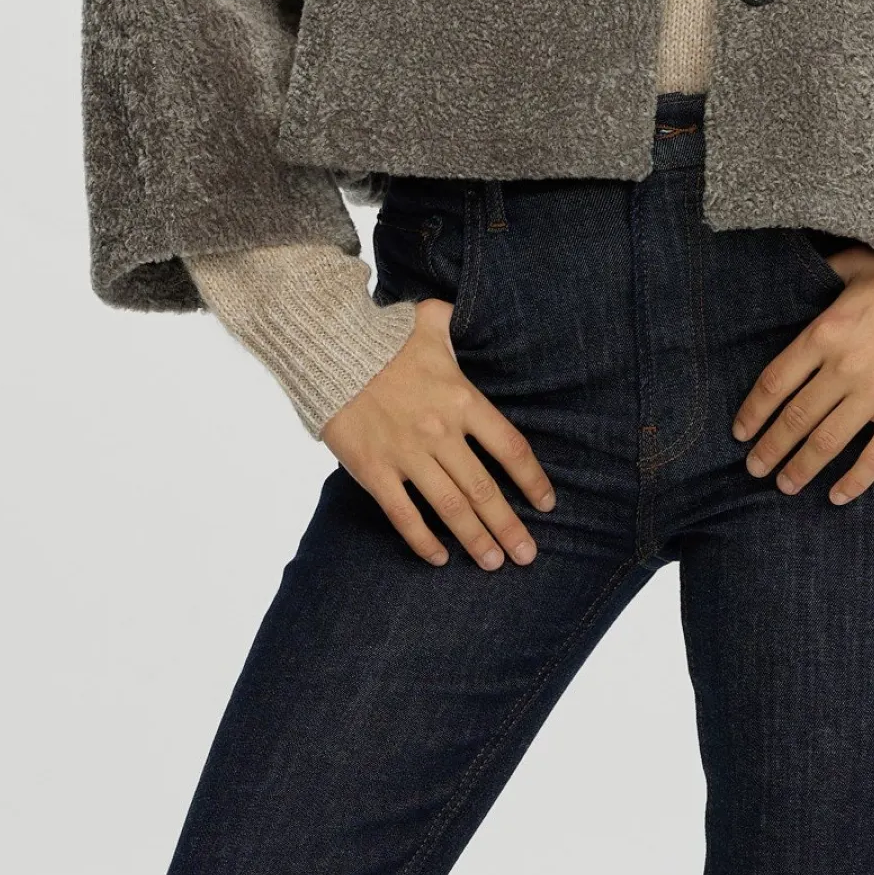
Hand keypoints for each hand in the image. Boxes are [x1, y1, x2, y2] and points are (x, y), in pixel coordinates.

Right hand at [321, 297, 555, 566]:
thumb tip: (466, 312)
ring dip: (475, 539)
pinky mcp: (373, 470)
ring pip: (450, 507)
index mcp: (462, 399)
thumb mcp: (429, 321)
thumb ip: (454, 323)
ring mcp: (406, 454)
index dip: (532, 480)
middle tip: (527, 555)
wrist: (327, 349)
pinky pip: (403, 515)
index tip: (546, 504)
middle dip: (509, 526)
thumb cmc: (382, 335)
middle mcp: (440, 432)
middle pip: (484, 489)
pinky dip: (423, 541)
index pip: (510, 448)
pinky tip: (440, 558)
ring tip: (493, 562)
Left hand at [730, 247, 873, 504]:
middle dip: (770, 448)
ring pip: (827, 442)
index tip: (740, 432)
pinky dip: (854, 481)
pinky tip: (837, 496)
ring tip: (784, 485)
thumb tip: (804, 270)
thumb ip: (826, 273)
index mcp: (825, 333)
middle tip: (753, 468)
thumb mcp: (859, 266)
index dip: (753, 411)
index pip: (775, 381)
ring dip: (801, 468)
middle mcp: (844, 367)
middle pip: (795, 418)